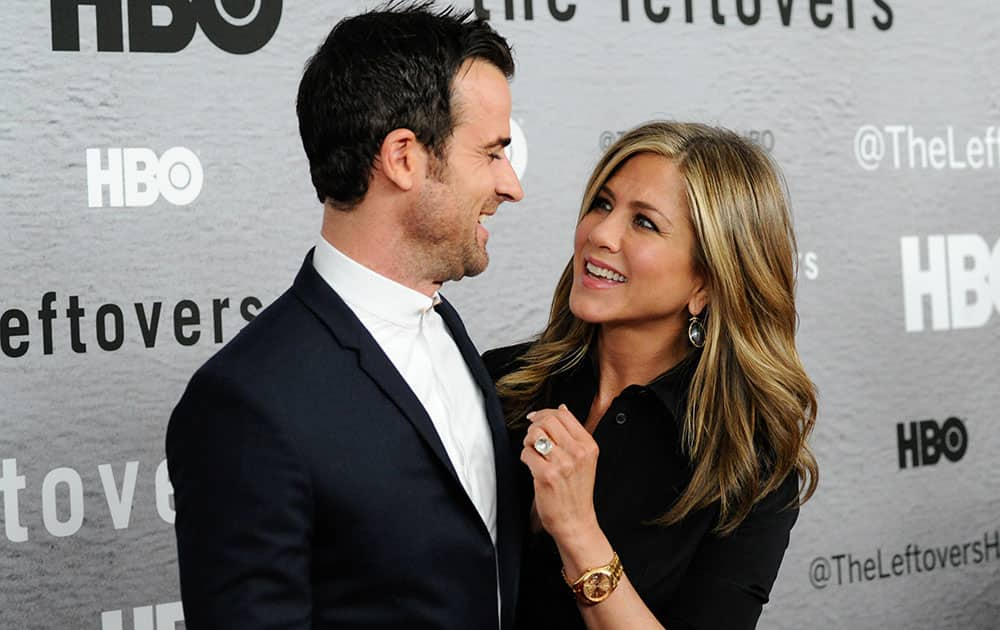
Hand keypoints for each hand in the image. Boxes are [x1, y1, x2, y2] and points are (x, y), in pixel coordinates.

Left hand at [521, 404, 600, 544]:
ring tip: (533, 451)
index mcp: (588, 445)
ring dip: (528, 441)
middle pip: (548, 420)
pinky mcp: (546, 475)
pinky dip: (525, 456)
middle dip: (534, 426)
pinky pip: (527, 453)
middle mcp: (578, 452)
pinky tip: (531, 465)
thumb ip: (573, 435)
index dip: (545, 413)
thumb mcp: (584, 459)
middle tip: (532, 437)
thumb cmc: (577, 492)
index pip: (563, 414)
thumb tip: (562, 408)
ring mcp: (563, 464)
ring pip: (535, 434)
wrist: (575, 521)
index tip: (537, 419)